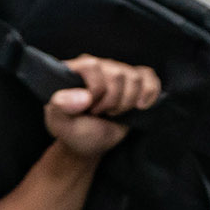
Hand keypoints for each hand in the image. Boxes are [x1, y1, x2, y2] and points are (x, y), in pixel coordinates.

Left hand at [43, 56, 162, 160]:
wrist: (91, 143)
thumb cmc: (74, 131)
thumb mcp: (59, 123)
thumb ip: (60, 106)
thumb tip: (85, 96)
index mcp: (74, 69)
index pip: (93, 66)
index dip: (96, 92)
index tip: (90, 109)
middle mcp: (97, 66)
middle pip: (118, 74)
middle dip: (113, 101)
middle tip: (102, 113)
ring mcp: (116, 71)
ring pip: (135, 78)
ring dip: (128, 102)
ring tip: (115, 112)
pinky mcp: (133, 82)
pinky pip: (149, 77)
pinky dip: (150, 93)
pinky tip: (140, 107)